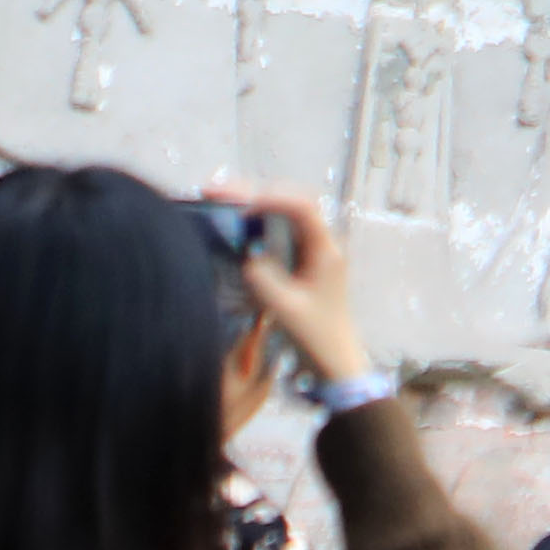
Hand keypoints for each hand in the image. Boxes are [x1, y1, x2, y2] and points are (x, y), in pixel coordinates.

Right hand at [200, 182, 367, 387]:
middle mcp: (321, 241)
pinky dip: (257, 219)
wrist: (334, 358)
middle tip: (215, 191)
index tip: (242, 205)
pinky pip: (281, 228)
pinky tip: (235, 218)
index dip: (272, 198)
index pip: (303, 208)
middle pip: (291, 202)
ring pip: (285, 212)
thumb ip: (263, 279)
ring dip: (254, 201)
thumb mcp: (284, 308)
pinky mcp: (303, 257)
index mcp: (325, 249)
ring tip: (218, 197)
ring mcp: (313, 247)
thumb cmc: (314, 335)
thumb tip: (246, 254)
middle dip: (255, 192)